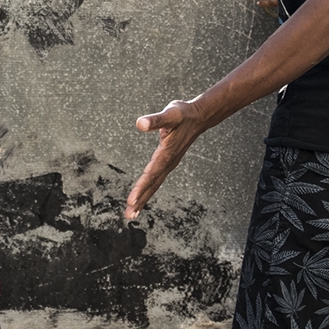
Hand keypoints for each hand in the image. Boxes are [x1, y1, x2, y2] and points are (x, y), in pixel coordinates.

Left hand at [125, 99, 208, 218]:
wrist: (198, 117)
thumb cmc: (183, 114)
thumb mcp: (169, 114)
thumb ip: (155, 120)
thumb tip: (140, 123)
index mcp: (166, 153)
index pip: (151, 173)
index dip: (141, 187)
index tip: (131, 200)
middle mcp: (168, 162)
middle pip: (152, 184)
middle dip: (140, 200)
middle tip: (129, 215)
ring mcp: (169, 164)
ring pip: (154, 185)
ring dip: (143, 199)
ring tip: (132, 214)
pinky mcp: (168, 162)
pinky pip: (156, 180)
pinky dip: (148, 190)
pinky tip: (141, 198)